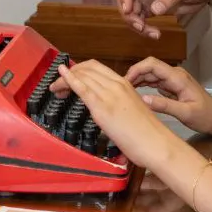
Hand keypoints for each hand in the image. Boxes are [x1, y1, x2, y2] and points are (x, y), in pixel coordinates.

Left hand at [57, 59, 184, 168]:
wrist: (157, 144)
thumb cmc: (147, 133)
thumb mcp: (131, 109)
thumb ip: (118, 104)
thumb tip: (106, 108)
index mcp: (124, 84)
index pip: (96, 67)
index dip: (79, 70)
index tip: (69, 78)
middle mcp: (116, 85)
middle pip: (87, 69)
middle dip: (70, 73)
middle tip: (59, 86)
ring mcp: (109, 95)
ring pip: (82, 76)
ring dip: (64, 80)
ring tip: (55, 89)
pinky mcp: (102, 108)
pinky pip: (82, 88)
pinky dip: (68, 80)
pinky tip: (60, 77)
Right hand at [118, 0, 211, 39]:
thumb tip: (154, 10)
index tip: (128, 10)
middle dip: (129, 14)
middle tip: (140, 27)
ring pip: (132, 12)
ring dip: (137, 24)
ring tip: (153, 34)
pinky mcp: (151, 8)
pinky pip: (141, 19)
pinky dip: (144, 28)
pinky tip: (155, 34)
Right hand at [124, 57, 211, 136]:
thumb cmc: (206, 116)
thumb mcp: (185, 113)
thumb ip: (164, 105)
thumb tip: (143, 99)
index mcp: (178, 78)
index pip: (152, 64)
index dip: (137, 69)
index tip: (125, 81)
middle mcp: (175, 75)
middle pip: (150, 68)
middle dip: (134, 75)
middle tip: (120, 88)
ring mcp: (174, 81)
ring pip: (151, 75)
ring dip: (138, 80)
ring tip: (124, 91)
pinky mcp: (172, 87)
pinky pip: (155, 82)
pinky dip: (144, 85)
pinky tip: (135, 93)